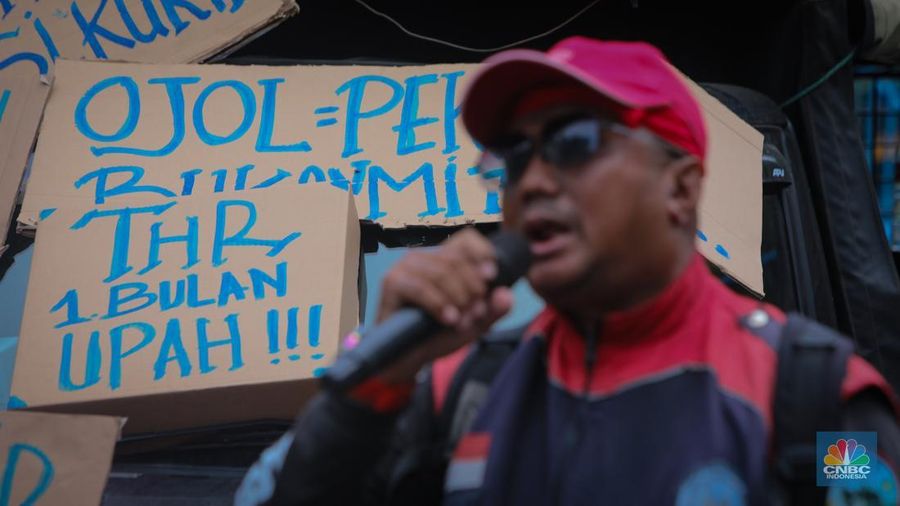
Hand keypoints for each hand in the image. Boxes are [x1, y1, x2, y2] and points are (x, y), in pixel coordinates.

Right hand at [374, 228, 513, 383]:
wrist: (409, 358)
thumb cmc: (438, 334)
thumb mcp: (475, 323)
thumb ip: (494, 309)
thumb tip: (505, 294)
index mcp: (444, 259)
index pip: (466, 239)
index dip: (482, 253)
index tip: (491, 277)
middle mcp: (424, 257)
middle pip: (457, 259)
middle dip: (472, 289)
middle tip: (475, 313)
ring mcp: (405, 267)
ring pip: (441, 273)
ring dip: (457, 299)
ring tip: (461, 321)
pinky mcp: (392, 282)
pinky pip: (421, 287)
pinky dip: (439, 304)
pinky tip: (449, 319)